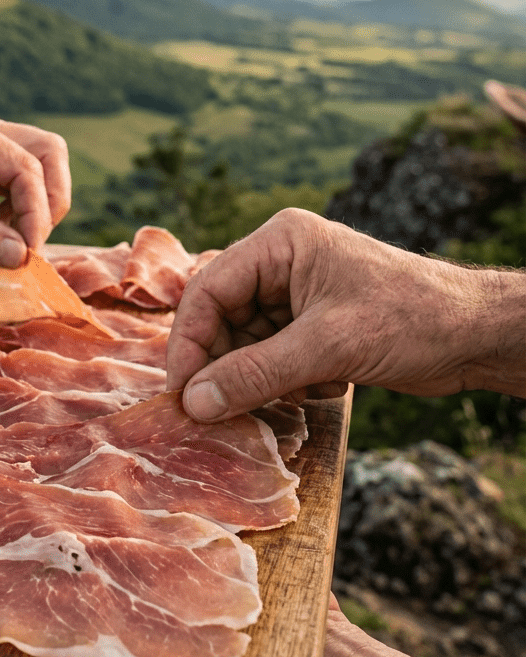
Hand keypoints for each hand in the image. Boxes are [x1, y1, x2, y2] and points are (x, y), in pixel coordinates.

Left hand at [0, 105, 69, 266]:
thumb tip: (22, 256)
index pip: (25, 165)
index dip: (36, 212)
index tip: (28, 254)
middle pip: (47, 152)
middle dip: (51, 200)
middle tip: (31, 244)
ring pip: (38, 164)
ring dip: (37, 204)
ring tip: (11, 240)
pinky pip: (15, 178)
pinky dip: (18, 207)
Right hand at [166, 208, 523, 420]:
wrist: (476, 336)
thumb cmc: (411, 320)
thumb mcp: (327, 348)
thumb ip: (255, 375)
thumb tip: (194, 404)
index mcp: (280, 243)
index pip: (209, 290)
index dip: (189, 342)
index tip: (180, 393)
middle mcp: (281, 263)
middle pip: (221, 318)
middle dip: (223, 366)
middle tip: (214, 413)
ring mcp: (295, 295)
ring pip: (244, 344)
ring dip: (258, 379)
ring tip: (286, 399)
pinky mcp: (311, 325)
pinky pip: (270, 358)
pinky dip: (284, 382)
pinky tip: (323, 388)